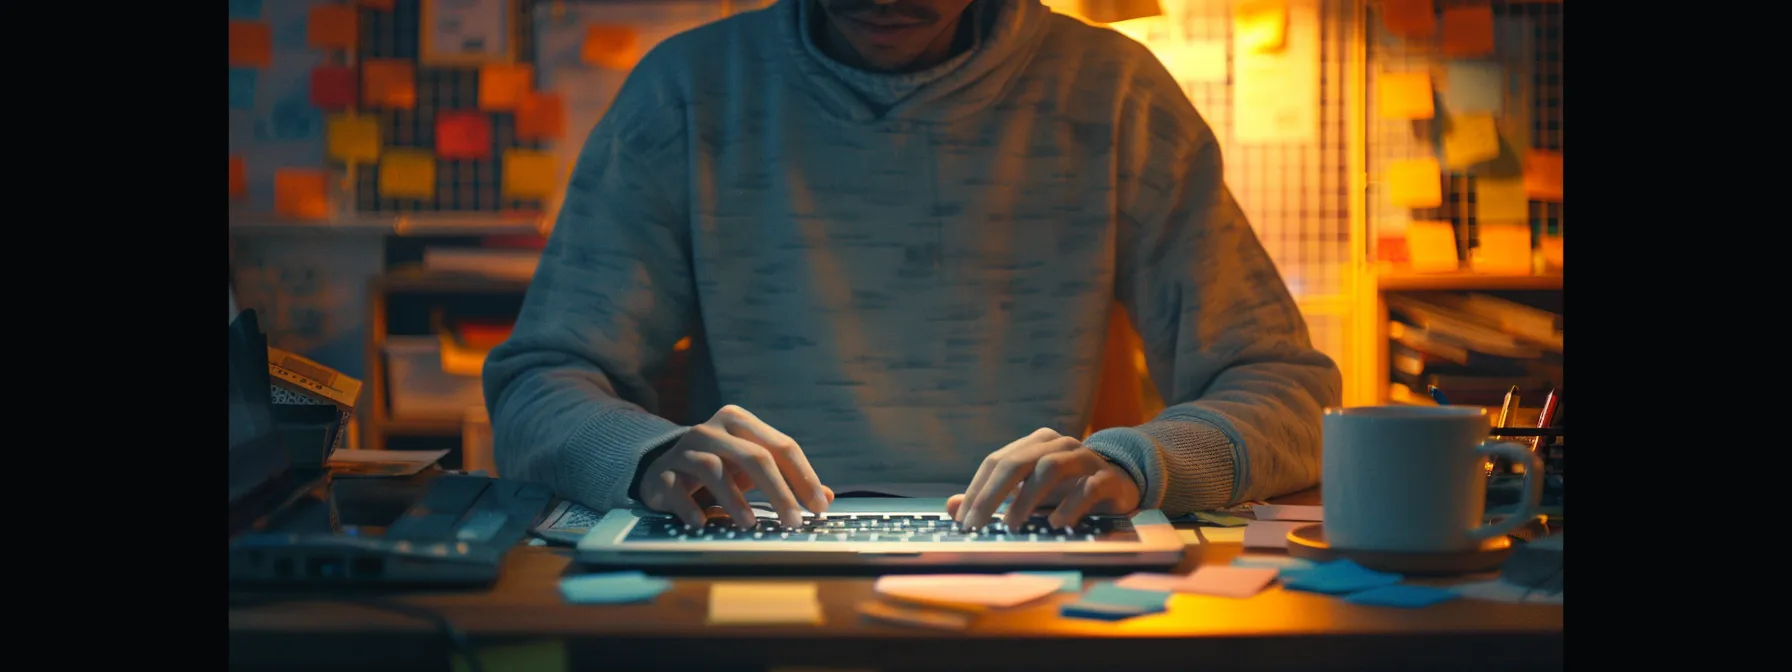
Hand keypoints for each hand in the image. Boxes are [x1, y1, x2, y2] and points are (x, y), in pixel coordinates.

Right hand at [636, 405, 831, 528]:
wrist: (664, 468)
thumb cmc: (720, 468)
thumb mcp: (753, 468)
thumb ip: (788, 478)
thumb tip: (827, 497)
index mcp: (740, 422)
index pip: (781, 446)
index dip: (804, 477)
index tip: (818, 506)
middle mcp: (712, 429)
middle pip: (753, 456)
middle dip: (778, 491)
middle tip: (793, 521)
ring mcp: (684, 449)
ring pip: (713, 469)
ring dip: (734, 500)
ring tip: (750, 525)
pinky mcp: (662, 472)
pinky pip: (676, 488)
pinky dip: (690, 507)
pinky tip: (703, 523)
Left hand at [948, 428, 1141, 529]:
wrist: (1118, 485)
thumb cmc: (1065, 489)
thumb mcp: (1026, 493)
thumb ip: (990, 498)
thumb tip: (951, 507)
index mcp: (1034, 443)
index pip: (996, 461)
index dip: (976, 489)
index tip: (962, 520)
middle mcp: (1057, 444)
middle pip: (1017, 462)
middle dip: (992, 495)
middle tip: (976, 524)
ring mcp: (1083, 457)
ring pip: (1048, 469)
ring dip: (1026, 499)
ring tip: (1010, 526)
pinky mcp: (1106, 476)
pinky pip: (1085, 488)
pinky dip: (1068, 506)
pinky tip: (1056, 525)